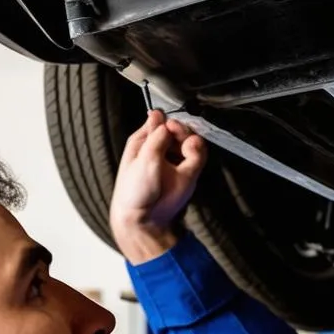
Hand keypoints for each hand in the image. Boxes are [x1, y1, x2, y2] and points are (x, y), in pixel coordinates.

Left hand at [109, 109, 206, 262]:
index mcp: (143, 142)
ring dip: (189, 139)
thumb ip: (154, 136)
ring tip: (186, 147)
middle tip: (177, 135)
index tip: (169, 126)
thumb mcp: (142, 158)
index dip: (166, 121)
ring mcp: (175, 160)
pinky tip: (192, 152)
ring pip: (189, 139)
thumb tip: (159, 114)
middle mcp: (160, 148)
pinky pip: (198, 153)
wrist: (145, 218)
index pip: (160, 122)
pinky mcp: (188, 172)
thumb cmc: (135, 191)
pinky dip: (197, 150)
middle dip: (180, 130)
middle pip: (177, 128)